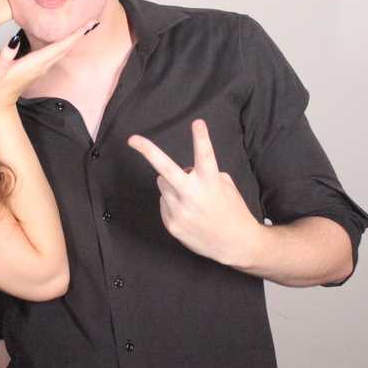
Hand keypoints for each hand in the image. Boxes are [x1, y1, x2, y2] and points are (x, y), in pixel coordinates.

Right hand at [0, 21, 96, 106]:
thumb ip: (5, 54)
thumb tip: (14, 39)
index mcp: (34, 63)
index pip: (59, 46)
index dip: (74, 35)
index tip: (87, 25)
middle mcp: (42, 65)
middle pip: (66, 48)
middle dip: (80, 35)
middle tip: (93, 22)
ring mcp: (41, 68)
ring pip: (63, 51)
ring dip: (74, 40)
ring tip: (84, 28)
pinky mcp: (38, 68)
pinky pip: (56, 55)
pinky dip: (65, 45)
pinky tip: (67, 39)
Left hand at [127, 119, 264, 267]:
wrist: (235, 244)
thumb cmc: (232, 210)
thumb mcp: (225, 186)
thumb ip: (205, 173)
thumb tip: (185, 171)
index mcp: (211, 183)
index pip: (205, 156)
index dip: (201, 138)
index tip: (198, 122)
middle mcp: (193, 196)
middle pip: (166, 169)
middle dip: (148, 152)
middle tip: (132, 139)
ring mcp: (180, 211)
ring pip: (163, 183)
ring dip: (172, 184)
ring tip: (190, 197)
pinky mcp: (172, 224)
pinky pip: (163, 202)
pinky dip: (172, 202)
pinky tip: (188, 213)